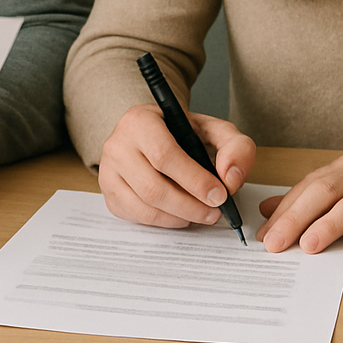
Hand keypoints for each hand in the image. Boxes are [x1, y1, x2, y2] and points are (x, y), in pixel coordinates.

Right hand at [98, 102, 255, 228]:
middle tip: (214, 212)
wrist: (153, 133)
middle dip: (189, 206)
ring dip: (178, 217)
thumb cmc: (182, 133)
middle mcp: (117, 144)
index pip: (164, 155)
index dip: (194, 180)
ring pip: (143, 206)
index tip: (219, 195)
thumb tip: (231, 178)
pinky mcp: (108, 192)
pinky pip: (135, 216)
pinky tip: (180, 215)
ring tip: (201, 215)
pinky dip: (162, 222)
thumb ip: (234, 147)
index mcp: (140, 120)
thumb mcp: (213, 129)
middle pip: (152, 187)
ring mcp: (108, 170)